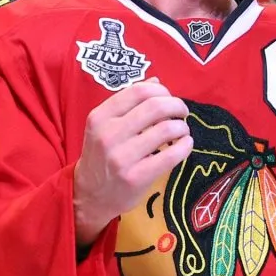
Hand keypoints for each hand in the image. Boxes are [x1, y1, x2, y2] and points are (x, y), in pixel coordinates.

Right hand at [73, 78, 192, 247]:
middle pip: (155, 107)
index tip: (169, 98)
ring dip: (182, 127)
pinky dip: (185, 146)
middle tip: (182, 112)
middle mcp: (108, 134)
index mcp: (100, 117)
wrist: (89, 194)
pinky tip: (185, 145)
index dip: (161, 90)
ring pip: (166, 129)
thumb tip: (156, 81)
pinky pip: (171, 156)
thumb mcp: (104, 125)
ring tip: (182, 131)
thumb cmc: (101, 155)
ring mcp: (122, 157)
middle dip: (176, 106)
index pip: (138, 91)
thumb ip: (127, 103)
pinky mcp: (136, 177)